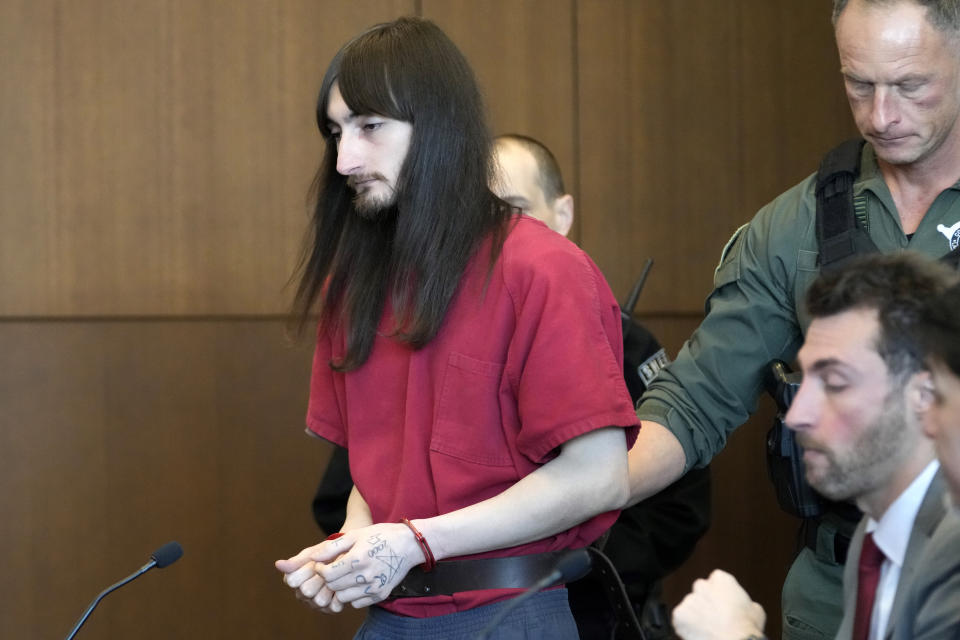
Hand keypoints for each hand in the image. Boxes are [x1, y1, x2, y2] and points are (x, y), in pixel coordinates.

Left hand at [275, 522, 421, 612]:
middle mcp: (366, 575)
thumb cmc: (380, 536)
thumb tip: (313, 558)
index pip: (327, 574)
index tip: (322, 565)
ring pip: (343, 597)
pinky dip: (352, 595)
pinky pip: (356, 603)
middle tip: (332, 570)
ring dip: (339, 589)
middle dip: (328, 579)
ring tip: (345, 576)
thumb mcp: (356, 535)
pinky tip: (357, 583)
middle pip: (333, 587)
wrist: (409, 544)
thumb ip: (333, 547)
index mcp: (358, 558)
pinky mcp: (380, 594)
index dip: (320, 570)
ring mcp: (374, 587)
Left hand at [672, 570, 765, 639]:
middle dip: (705, 603)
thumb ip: (745, 601)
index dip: (719, 595)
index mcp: (721, 579)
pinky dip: (686, 627)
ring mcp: (689, 599)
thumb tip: (747, 605)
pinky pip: (680, 620)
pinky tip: (698, 634)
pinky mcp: (679, 614)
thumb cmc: (747, 629)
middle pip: (700, 591)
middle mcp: (702, 585)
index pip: (716, 581)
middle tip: (714, 619)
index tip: (723, 606)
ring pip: (690, 607)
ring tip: (708, 630)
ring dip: (695, 616)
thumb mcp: (756, 610)